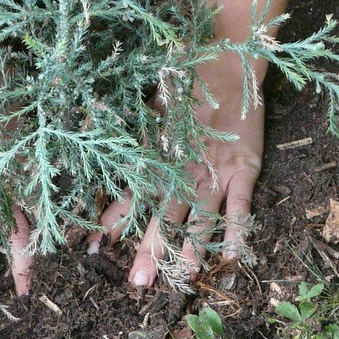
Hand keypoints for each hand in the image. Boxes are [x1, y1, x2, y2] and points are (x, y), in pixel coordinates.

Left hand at [90, 54, 264, 287]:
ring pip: (201, 217)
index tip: (94, 247)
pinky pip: (240, 205)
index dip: (115, 220)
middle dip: (152, 249)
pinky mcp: (244, 168)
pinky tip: (233, 256)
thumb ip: (131, 135)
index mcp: (158, 153)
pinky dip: (237, 230)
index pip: (133, 194)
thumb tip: (96, 142)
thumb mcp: (148, 106)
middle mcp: (183, 167)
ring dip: (192, 249)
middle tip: (138, 282)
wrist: (226, 57)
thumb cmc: (182, 78)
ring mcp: (215, 170)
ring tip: (184, 278)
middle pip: (166, 215)